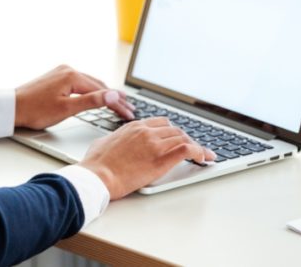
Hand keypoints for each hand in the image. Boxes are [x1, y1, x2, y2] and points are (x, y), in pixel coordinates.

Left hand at [14, 65, 135, 129]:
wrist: (12, 108)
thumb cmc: (35, 110)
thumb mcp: (67, 108)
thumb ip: (91, 101)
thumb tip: (112, 94)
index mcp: (72, 76)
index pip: (102, 90)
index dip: (117, 103)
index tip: (129, 112)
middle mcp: (68, 69)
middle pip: (98, 85)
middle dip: (114, 98)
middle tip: (129, 109)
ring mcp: (62, 72)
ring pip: (90, 83)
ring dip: (104, 94)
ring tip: (118, 103)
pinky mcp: (57, 77)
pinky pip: (80, 83)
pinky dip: (92, 91)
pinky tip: (98, 96)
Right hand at [80, 117, 215, 198]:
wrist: (97, 176)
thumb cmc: (96, 163)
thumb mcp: (103, 142)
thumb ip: (115, 139)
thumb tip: (115, 141)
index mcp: (134, 127)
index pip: (161, 123)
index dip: (172, 131)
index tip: (177, 138)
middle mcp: (147, 132)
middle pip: (174, 130)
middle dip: (185, 138)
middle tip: (191, 148)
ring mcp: (155, 144)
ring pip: (183, 138)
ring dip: (194, 146)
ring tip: (202, 155)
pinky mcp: (161, 159)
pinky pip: (187, 150)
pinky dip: (199, 152)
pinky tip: (204, 158)